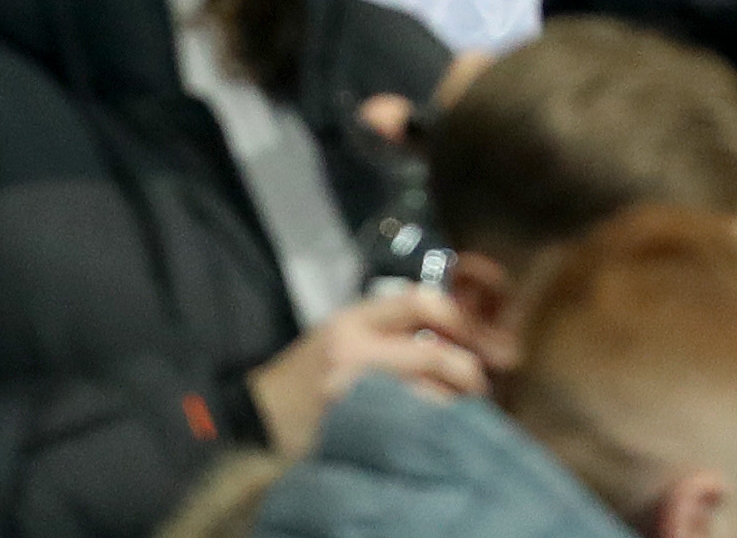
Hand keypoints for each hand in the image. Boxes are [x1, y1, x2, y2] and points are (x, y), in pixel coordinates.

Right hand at [247, 287, 484, 458]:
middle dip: (469, 372)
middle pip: (437, 355)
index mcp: (352, 323)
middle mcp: (356, 357)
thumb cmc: (307, 375)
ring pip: (435, 401)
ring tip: (463, 412)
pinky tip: (443, 435)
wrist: (261, 419)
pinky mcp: (364, 436)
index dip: (458, 316)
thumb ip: (388, 326)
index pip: (420, 301)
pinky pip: (420, 432)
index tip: (469, 334)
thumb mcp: (340, 334)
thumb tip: (454, 329)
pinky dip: (442, 433)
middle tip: (475, 383)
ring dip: (460, 407)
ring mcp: (360, 400)